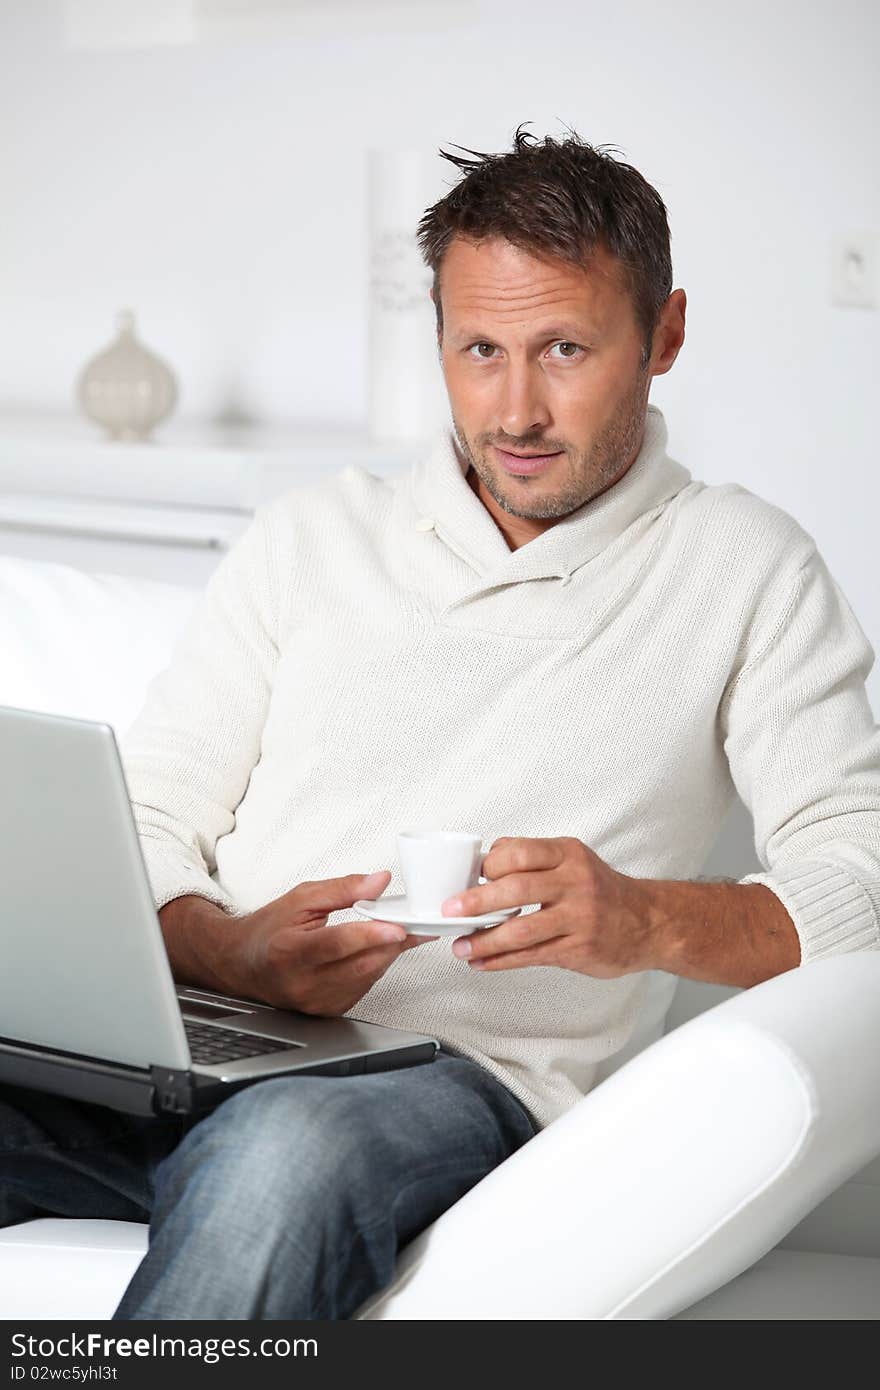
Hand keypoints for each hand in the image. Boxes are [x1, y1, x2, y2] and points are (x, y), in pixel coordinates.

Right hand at [234, 870, 435, 1014]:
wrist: (244, 963)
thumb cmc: (270, 929)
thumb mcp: (301, 898)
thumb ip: (343, 889)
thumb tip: (379, 882)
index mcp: (289, 950)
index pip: (335, 944)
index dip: (369, 935)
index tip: (397, 926)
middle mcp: (301, 982)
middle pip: (359, 964)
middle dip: (391, 942)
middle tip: (412, 922)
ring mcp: (314, 1002)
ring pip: (367, 977)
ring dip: (387, 954)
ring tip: (396, 931)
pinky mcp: (326, 1011)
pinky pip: (363, 988)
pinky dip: (374, 967)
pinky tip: (375, 951)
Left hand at [441, 837, 653, 976]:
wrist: (649, 922)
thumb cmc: (603, 890)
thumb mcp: (573, 860)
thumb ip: (533, 860)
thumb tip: (485, 862)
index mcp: (568, 855)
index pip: (518, 852)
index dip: (487, 866)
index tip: (468, 878)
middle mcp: (575, 883)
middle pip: (516, 889)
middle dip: (476, 902)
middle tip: (451, 912)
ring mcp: (578, 918)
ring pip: (521, 930)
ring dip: (484, 941)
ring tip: (461, 946)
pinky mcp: (578, 949)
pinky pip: (531, 956)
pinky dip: (501, 961)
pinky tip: (483, 962)